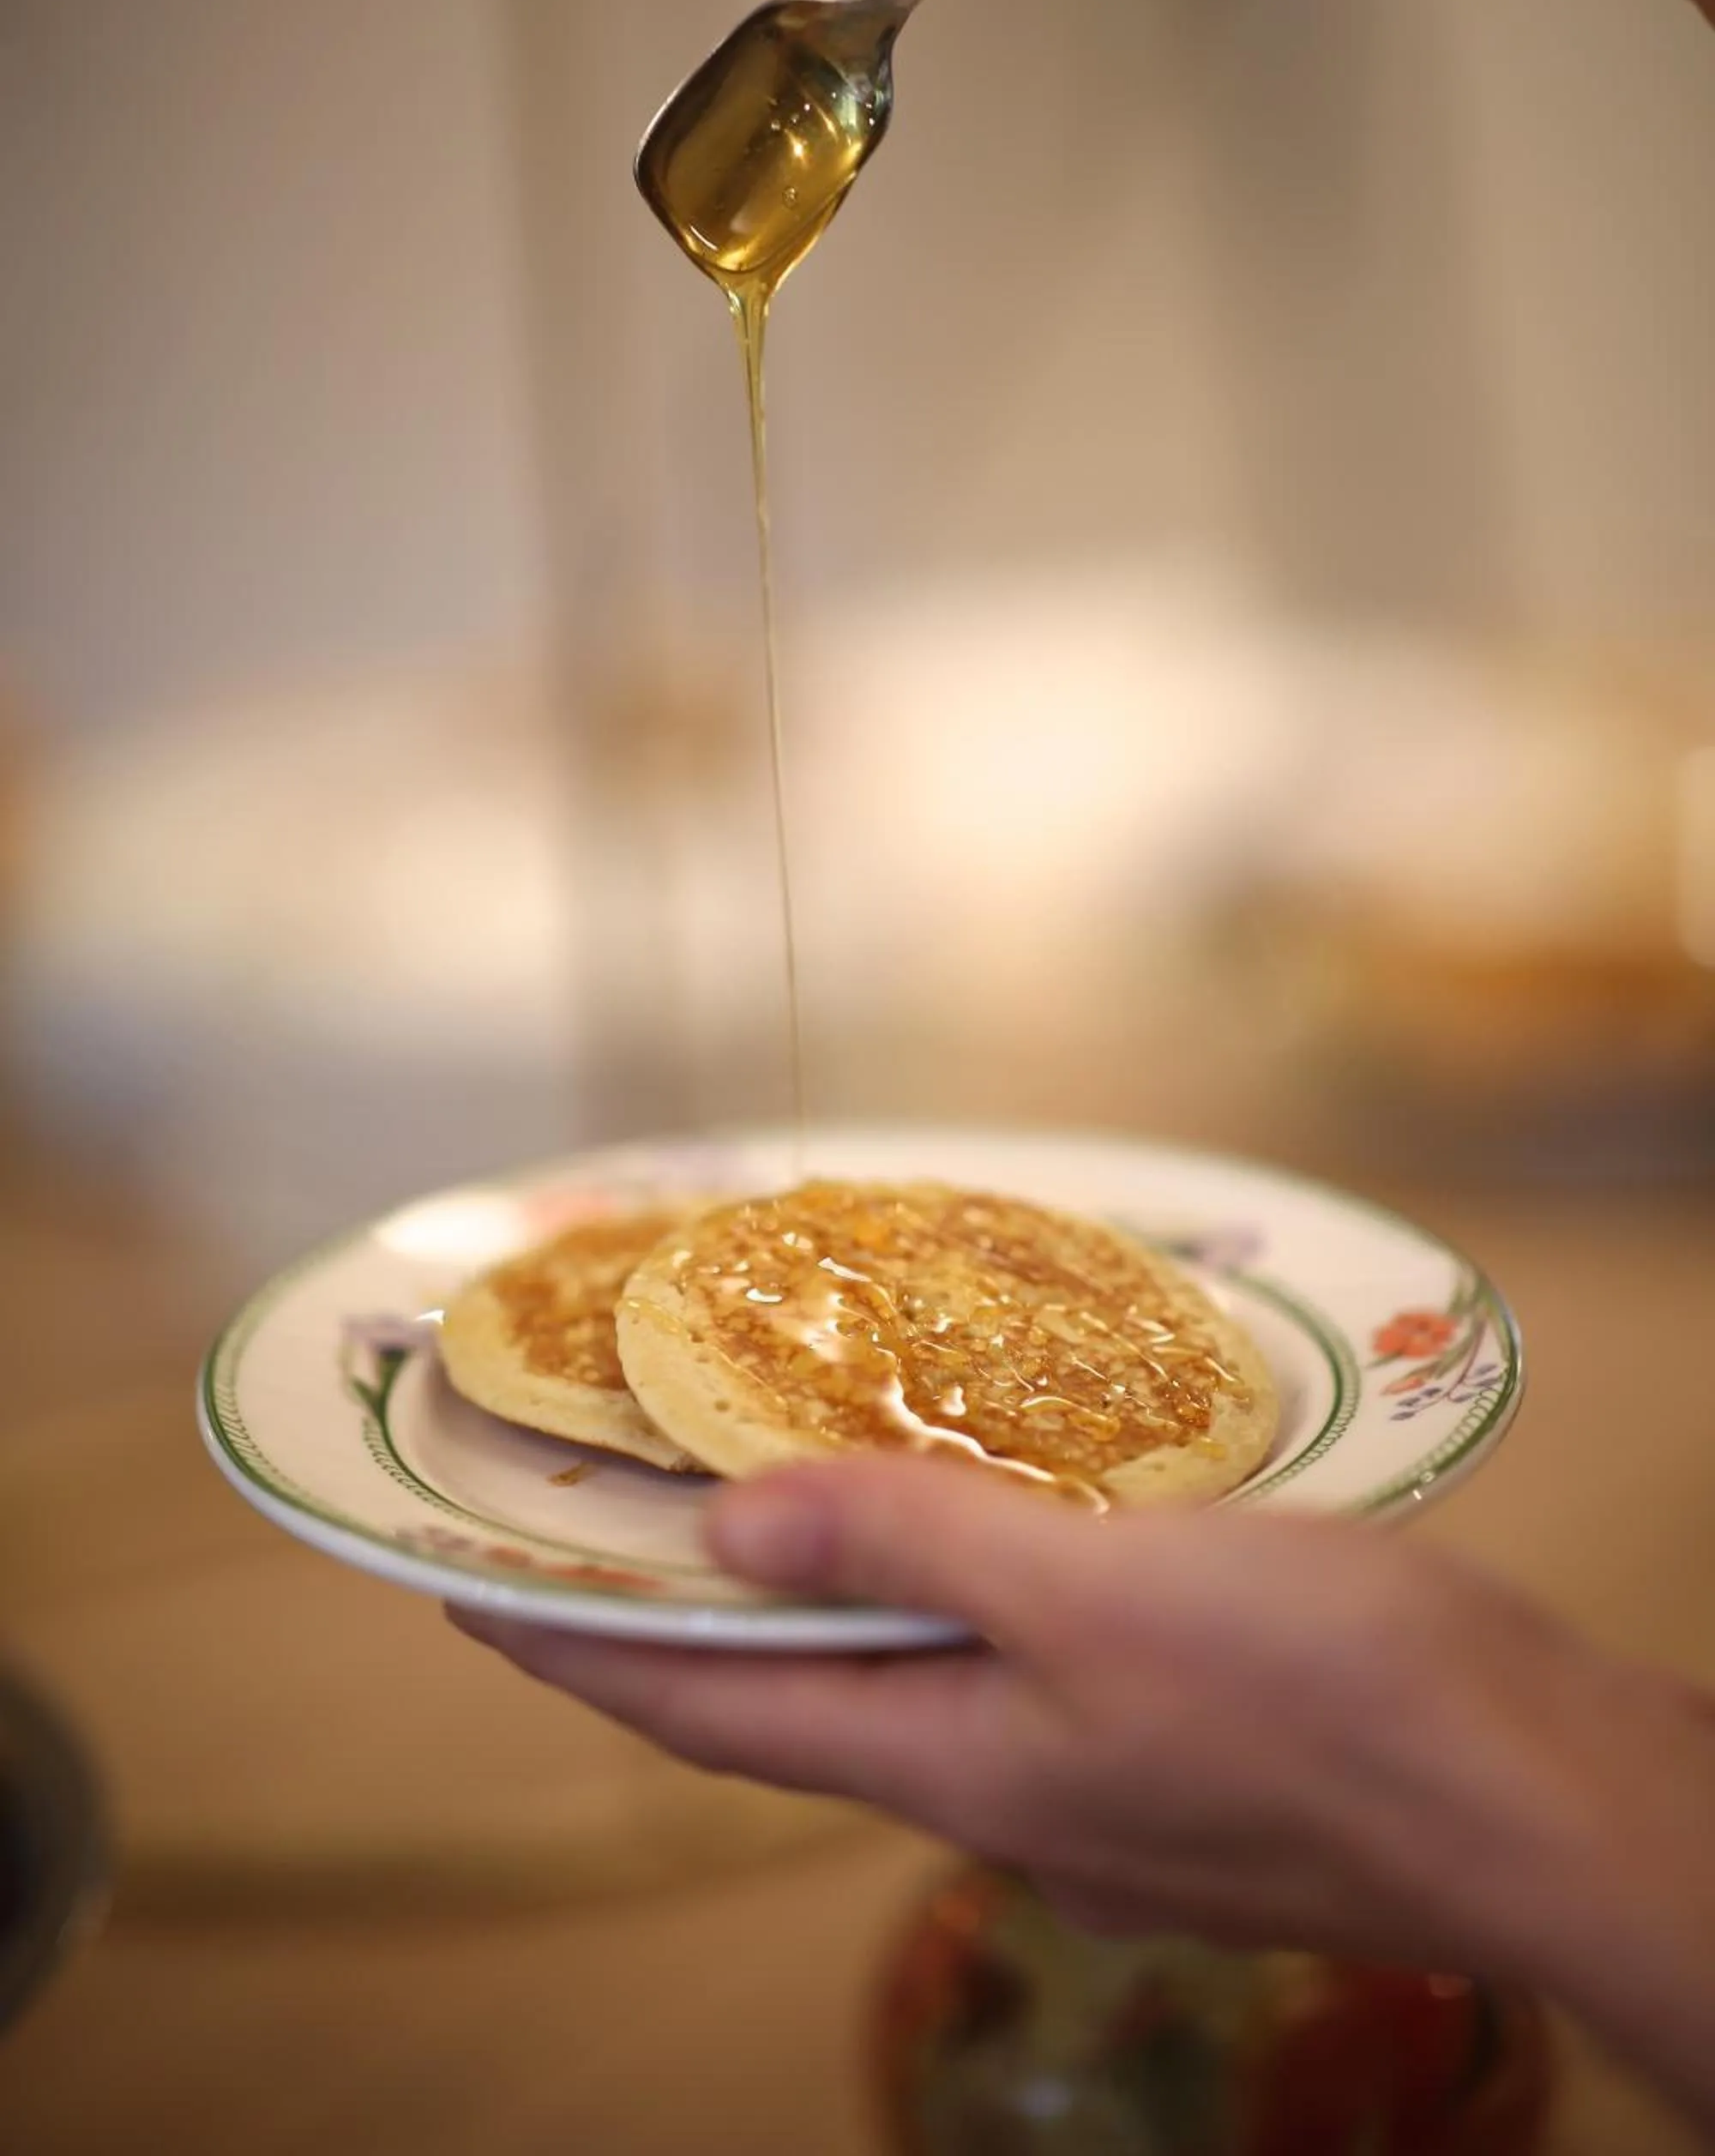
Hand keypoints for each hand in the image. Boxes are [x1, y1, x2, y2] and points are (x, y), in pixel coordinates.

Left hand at [451, 1455, 1714, 2129]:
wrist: (1531, 1795)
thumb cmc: (1323, 1693)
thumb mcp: (1096, 1591)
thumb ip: (913, 1542)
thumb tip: (729, 1520)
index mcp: (950, 1758)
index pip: (704, 1706)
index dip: (576, 1646)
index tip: (467, 1591)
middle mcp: (996, 1785)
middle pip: (791, 1694)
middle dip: (682, 1615)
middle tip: (603, 1523)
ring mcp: (1086, 1782)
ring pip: (905, 1673)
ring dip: (819, 1592)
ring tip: (771, 1493)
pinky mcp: (1169, 1749)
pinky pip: (1006, 1660)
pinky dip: (948, 1586)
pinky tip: (982, 1522)